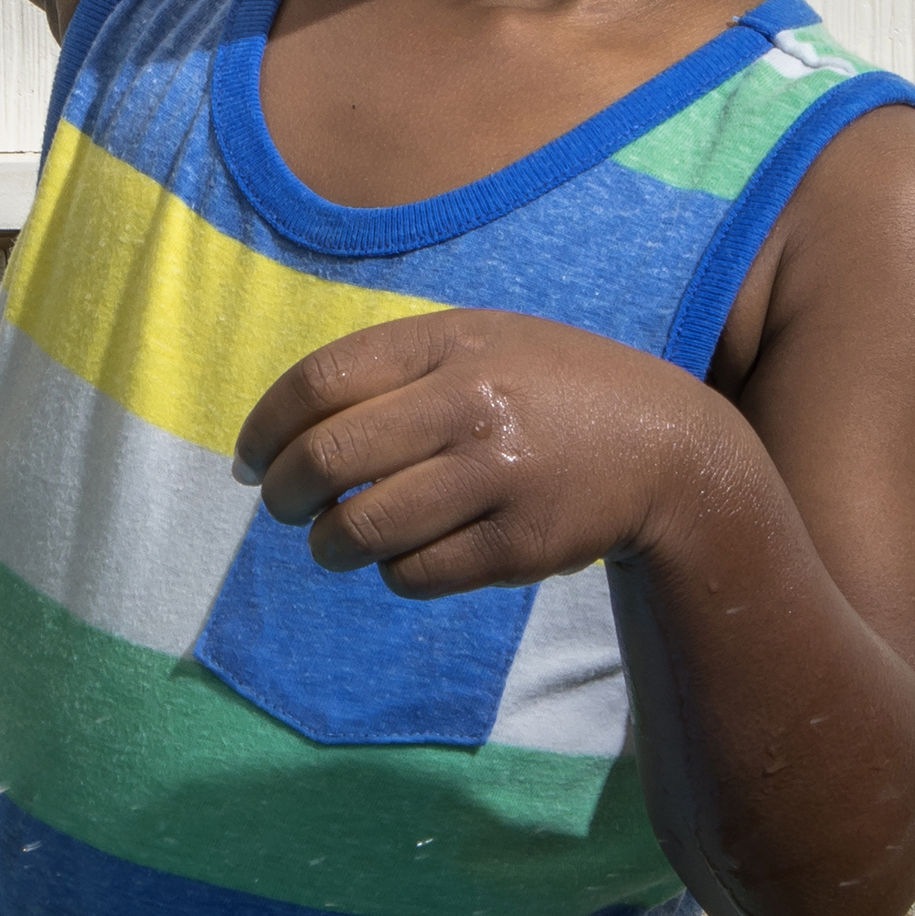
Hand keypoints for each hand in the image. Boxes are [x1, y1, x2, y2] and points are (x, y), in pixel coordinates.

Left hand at [231, 308, 730, 597]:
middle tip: (279, 506)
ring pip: (359, 529)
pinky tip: (406, 554)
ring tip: (332, 542)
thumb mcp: (479, 342)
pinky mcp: (517, 547)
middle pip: (324, 460)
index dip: (261, 427)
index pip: (316, 383)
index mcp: (449, 344)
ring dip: (326, 545)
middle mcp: (470, 405)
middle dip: (280, 494)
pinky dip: (392, 572)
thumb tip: (280, 432)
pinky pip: (412, 574)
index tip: (247, 458)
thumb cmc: (546, 390)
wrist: (667, 446)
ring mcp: (495, 479)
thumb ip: (389, 370)